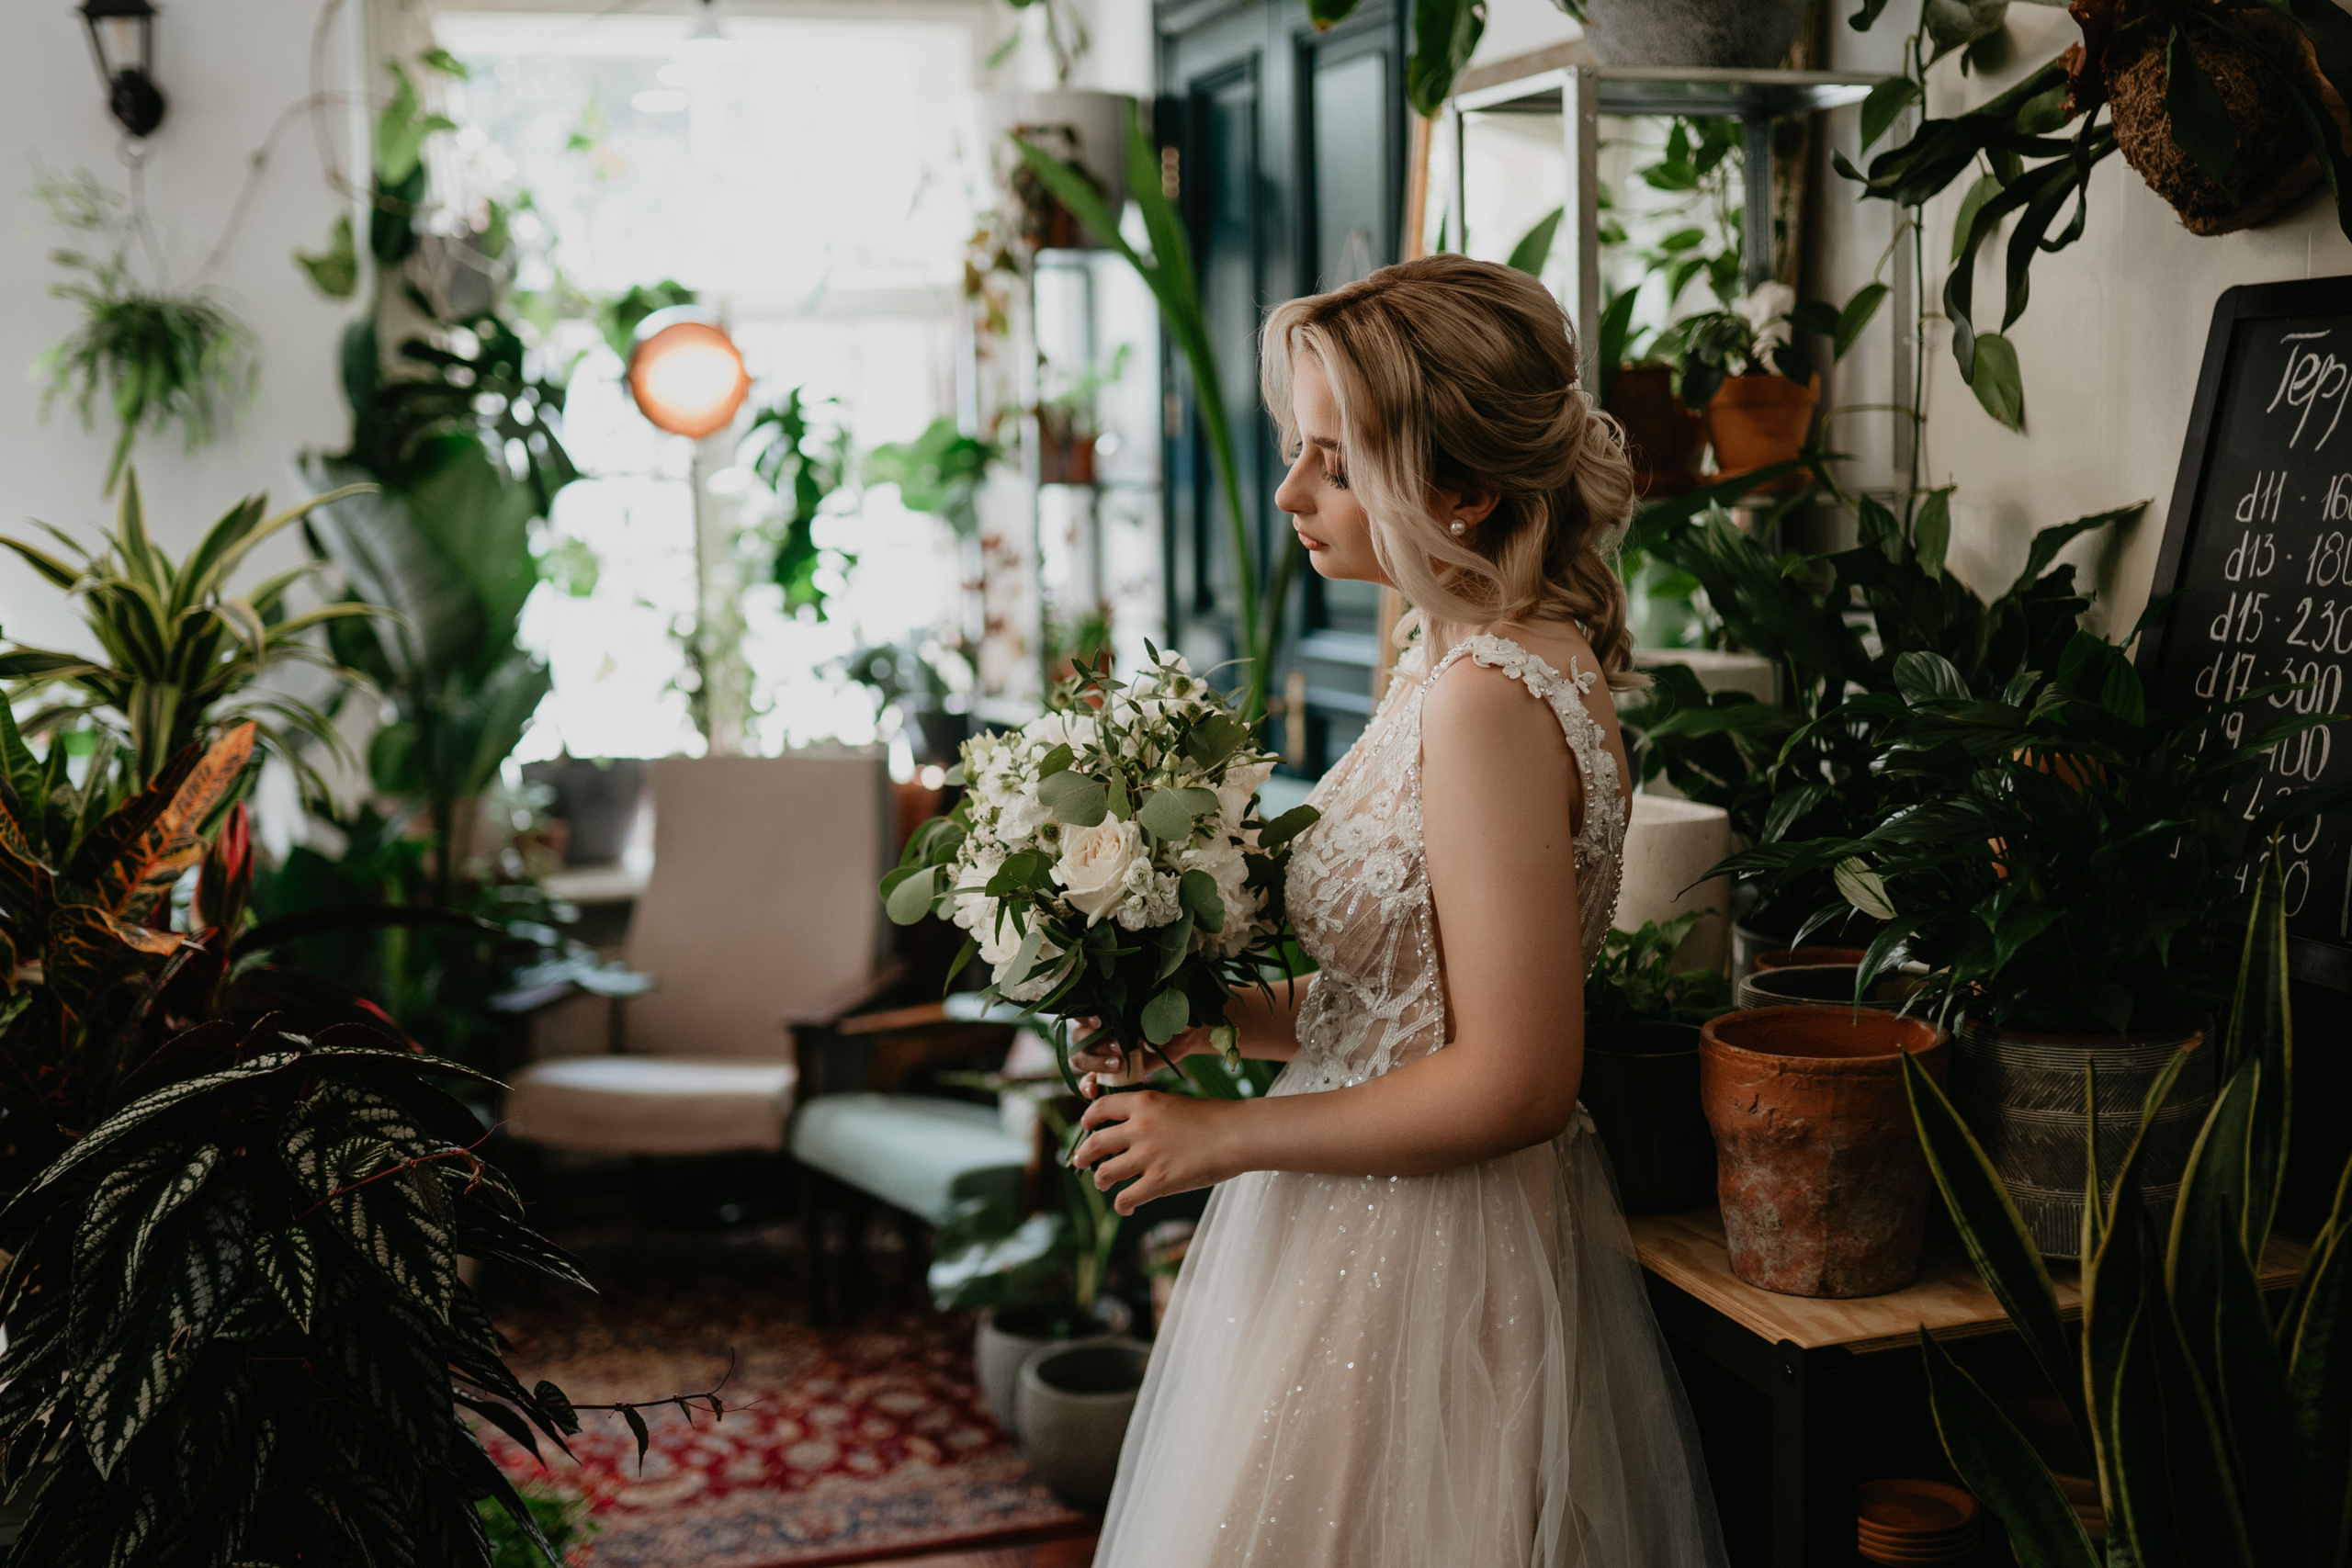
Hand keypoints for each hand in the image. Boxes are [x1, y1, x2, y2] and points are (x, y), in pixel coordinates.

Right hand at [1067, 1019, 1212, 1098]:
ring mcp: (1102, 1050)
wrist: (1182, 1036)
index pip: (1083, 1010)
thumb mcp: (1166, 1015)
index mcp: (1107, 1009)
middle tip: (1119, 1048)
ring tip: (1117, 1065)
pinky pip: (1089, 1079)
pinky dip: (1087, 1086)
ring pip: (1080, 1057)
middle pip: (1079, 1037)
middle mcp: (1099, 1029)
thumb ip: (1156, 1024)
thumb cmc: (1171, 1018)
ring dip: (1094, 1063)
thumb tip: (1148, 1045)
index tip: (1100, 1022)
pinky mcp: (1109, 1070)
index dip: (1085, 1017)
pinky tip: (1094, 1092)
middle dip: (1096, 1044)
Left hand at [1070, 1090, 1243, 1214]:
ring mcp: (1146, 1156)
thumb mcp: (1176, 1103)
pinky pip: (1126, 1198)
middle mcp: (1138, 1128)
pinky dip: (1122, 1205)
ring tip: (1105, 1183)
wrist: (1237, 1135)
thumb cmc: (1216, 1118)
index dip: (1088, 1118)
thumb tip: (1137, 1126)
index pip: (1100, 1107)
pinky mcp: (1158, 1182)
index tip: (1086, 1125)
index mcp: (1143, 1103)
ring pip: (1105, 1173)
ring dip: (1101, 1180)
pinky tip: (1127, 1206)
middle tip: (1081, 1160)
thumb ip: (1152, 1113)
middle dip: (1083, 1154)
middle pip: (1095, 1143)